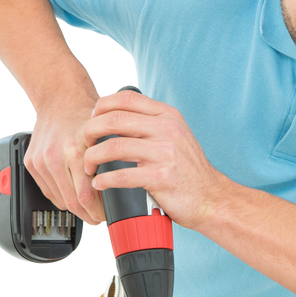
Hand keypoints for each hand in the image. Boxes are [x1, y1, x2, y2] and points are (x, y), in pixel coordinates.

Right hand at [24, 97, 107, 226]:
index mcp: (76, 152)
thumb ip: (112, 161)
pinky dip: (60, 197)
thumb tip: (123, 190)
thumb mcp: (107, 135)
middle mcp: (56, 158)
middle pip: (72, 203)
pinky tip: (71, 194)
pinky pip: (47, 191)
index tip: (105, 216)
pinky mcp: (31, 163)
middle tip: (98, 219)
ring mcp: (41, 161)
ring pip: (59, 200)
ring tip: (87, 208)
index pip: (86, 197)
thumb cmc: (85, 114)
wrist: (59, 98)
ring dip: (74, 208)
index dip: (98, 212)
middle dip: (87, 215)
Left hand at [82, 89, 225, 231]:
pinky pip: (121, 175)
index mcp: (167, 116)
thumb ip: (151, 123)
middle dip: (90, 131)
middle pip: (114, 119)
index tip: (92, 119)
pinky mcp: (161, 178)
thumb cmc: (188, 170)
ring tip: (89, 166)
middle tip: (85, 143)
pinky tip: (99, 183)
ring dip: (92, 157)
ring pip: (114, 146)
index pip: (126, 98)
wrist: (211, 198)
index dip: (101, 106)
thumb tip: (117, 115)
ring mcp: (165, 153)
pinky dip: (104, 179)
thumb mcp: (175, 135)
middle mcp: (167, 129)